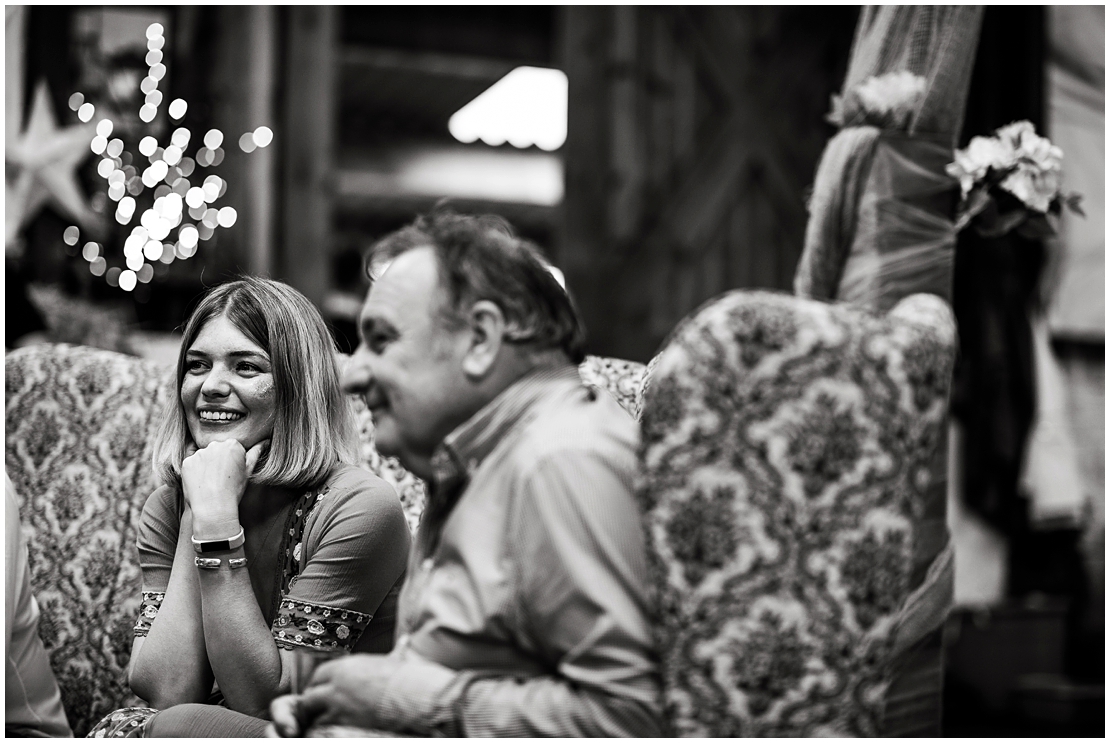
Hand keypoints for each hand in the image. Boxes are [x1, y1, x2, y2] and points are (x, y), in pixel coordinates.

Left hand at [181, 439, 268, 527]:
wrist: (213, 507)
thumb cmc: (234, 490)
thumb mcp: (249, 471)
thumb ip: (256, 453)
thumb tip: (265, 442)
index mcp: (232, 444)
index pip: (232, 448)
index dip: (232, 461)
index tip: (232, 473)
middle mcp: (215, 445)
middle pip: (217, 449)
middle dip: (219, 460)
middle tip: (221, 478)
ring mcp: (199, 453)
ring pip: (204, 456)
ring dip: (206, 465)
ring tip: (210, 481)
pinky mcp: (187, 462)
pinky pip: (192, 463)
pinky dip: (195, 471)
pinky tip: (200, 482)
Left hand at [268, 655, 399, 735]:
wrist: (411, 697)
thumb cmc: (405, 678)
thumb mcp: (396, 661)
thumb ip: (395, 651)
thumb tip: (406, 640)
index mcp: (347, 666)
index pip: (320, 674)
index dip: (320, 684)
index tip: (324, 690)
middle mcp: (337, 684)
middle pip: (311, 694)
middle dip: (313, 701)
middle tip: (319, 708)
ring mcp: (337, 704)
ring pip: (313, 712)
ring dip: (318, 716)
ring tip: (325, 719)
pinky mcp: (342, 721)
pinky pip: (322, 725)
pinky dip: (324, 726)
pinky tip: (332, 727)